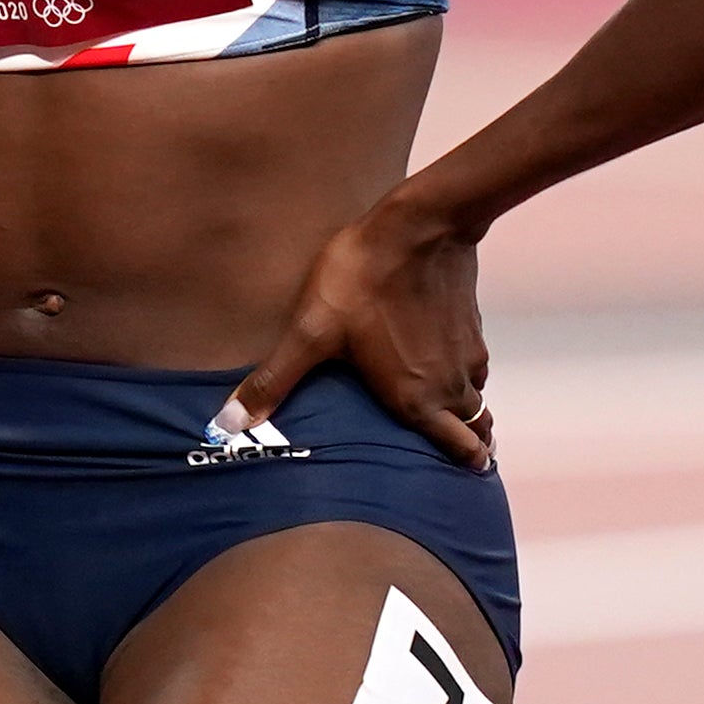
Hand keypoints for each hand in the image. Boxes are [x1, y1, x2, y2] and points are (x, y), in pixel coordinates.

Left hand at [215, 201, 491, 467]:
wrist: (419, 225)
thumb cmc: (362, 280)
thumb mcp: (311, 332)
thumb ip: (274, 381)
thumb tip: (227, 425)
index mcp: (418, 400)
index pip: (461, 453)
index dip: (459, 468)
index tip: (444, 479)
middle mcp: (452, 385)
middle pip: (476, 432)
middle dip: (466, 447)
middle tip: (442, 454)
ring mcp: (467, 355)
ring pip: (476, 400)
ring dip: (463, 412)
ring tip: (438, 415)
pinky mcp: (472, 325)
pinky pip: (474, 367)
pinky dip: (463, 377)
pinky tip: (438, 366)